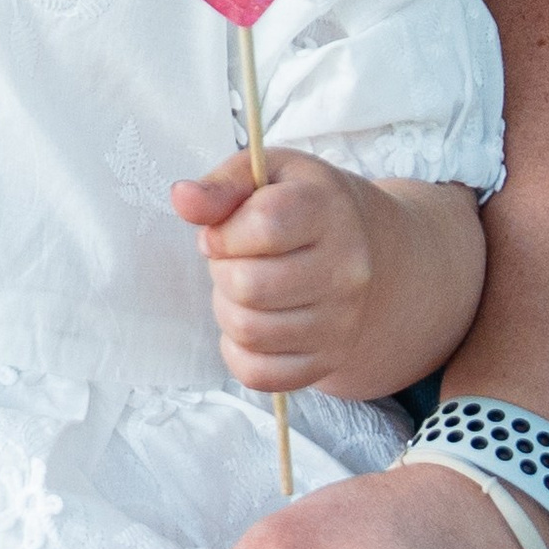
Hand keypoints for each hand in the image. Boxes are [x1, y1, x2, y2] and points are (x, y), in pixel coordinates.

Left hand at [175, 146, 381, 391]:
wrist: (365, 251)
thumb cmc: (302, 205)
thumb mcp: (266, 174)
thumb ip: (223, 185)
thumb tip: (183, 198)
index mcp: (328, 212)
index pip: (264, 226)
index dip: (224, 231)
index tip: (221, 230)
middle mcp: (345, 271)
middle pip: (249, 286)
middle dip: (222, 270)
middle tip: (233, 259)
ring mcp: (340, 322)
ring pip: (250, 331)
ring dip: (227, 308)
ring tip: (243, 287)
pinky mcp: (327, 360)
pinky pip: (260, 374)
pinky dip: (238, 352)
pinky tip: (249, 321)